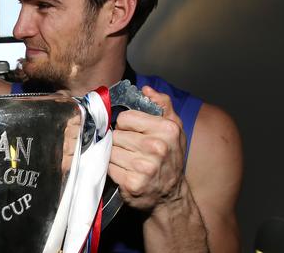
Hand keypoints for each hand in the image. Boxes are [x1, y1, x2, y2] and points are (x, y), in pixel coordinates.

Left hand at [108, 86, 185, 210]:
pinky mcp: (132, 183)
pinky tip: (124, 172)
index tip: (133, 133)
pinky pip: (108, 168)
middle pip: (116, 135)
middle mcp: (157, 147)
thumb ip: (162, 104)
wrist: (171, 195)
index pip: (125, 117)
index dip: (125, 125)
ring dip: (114, 156)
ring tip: (127, 160)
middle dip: (119, 141)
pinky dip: (113, 170)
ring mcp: (144, 167)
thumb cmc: (170, 158)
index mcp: (166, 129)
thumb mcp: (174, 128)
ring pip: (110, 151)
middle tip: (130, 150)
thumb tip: (146, 89)